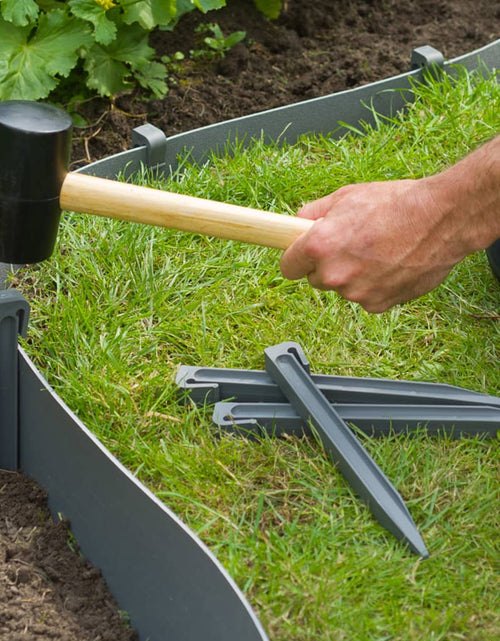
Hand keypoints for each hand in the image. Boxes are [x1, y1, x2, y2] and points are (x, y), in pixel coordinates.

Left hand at [280, 178, 467, 312]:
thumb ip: (314, 212)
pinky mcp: (377, 305)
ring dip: (354, 276)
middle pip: (316, 279)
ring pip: (344, 288)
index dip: (296, 259)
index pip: (288, 267)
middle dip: (328, 266)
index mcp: (319, 246)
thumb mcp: (347, 196)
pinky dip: (375, 286)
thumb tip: (297, 223)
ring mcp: (355, 293)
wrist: (443, 219)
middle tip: (352, 246)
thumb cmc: (396, 203)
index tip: (302, 257)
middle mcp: (334, 274)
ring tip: (379, 251)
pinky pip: (366, 297)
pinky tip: (391, 265)